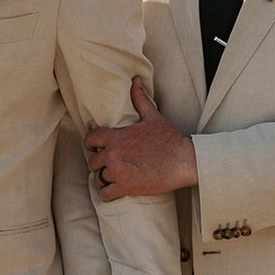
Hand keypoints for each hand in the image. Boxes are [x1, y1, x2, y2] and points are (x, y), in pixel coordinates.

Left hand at [86, 77, 197, 200]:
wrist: (184, 161)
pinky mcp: (126, 188)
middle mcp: (113, 154)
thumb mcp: (153, 116)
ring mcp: (118, 172)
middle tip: (107, 165)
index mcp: (117, 137)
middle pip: (92, 161)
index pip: (90, 139)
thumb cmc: (170, 139)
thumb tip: (135, 80)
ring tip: (111, 178)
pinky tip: (115, 190)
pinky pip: (105, 194)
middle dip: (98, 163)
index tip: (97, 147)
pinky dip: (108, 194)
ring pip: (97, 178)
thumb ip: (140, 99)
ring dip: (103, 178)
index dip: (91, 144)